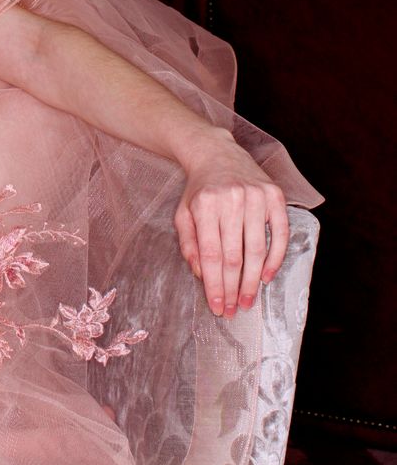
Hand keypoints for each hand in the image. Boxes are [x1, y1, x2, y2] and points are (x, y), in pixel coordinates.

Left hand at [173, 136, 288, 317]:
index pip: (211, 254)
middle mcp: (232, 200)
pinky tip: (266, 277)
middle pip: (234, 256)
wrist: (217, 153)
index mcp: (205, 205)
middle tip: (233, 310)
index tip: (216, 306)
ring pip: (257, 249)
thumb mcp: (183, 213)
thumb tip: (202, 274)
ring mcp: (256, 197)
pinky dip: (275, 259)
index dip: (214, 284)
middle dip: (233, 288)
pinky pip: (280, 234)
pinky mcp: (275, 196)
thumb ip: (189, 244)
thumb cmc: (199, 190)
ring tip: (248, 300)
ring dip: (253, 280)